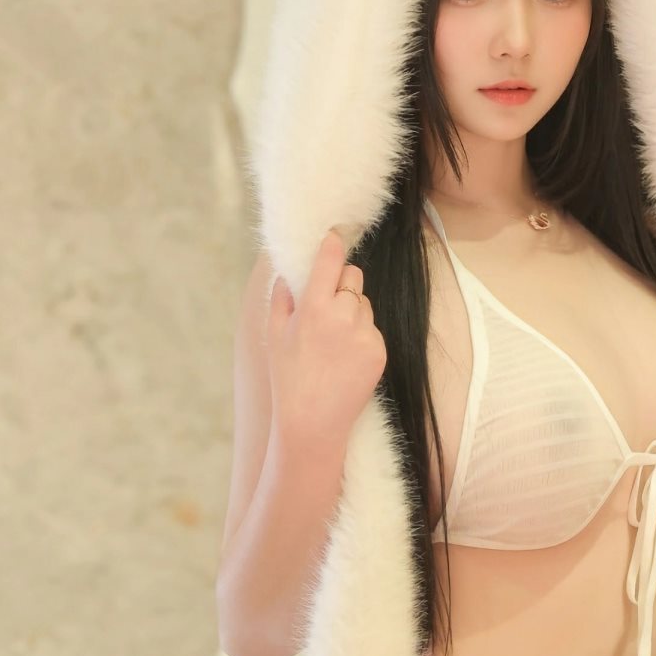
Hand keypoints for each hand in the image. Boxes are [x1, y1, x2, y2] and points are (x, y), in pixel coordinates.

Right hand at [265, 228, 387, 449]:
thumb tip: (290, 272)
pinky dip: (361, 335)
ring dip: (351, 311)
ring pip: (364, 304)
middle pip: (354, 276)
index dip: (333, 243)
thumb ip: (282, 297)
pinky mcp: (380, 350)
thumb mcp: (275, 334)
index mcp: (314, 307)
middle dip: (342, 283)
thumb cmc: (287, 378)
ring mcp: (366, 333)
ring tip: (332, 343)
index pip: (331, 260)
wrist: (313, 422)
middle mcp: (344, 315)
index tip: (336, 233)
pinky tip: (345, 358)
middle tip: (325, 306)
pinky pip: (372, 329)